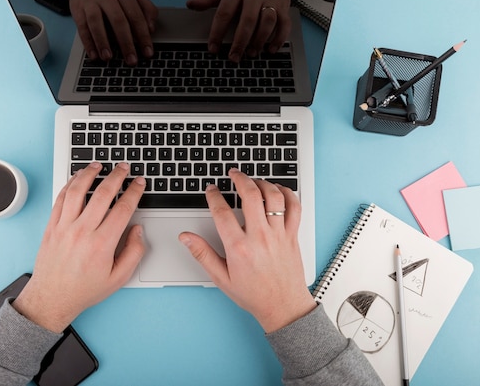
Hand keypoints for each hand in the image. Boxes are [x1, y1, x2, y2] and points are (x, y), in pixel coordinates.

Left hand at [13, 162, 146, 332]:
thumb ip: (134, 252)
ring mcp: (64, 227)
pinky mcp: (51, 226)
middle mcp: (82, 232)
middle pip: (102, 194)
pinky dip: (70, 184)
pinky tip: (77, 178)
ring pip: (77, 190)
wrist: (52, 298)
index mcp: (102, 244)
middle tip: (123, 167)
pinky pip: (60, 199)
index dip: (134, 192)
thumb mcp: (119, 278)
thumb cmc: (84, 289)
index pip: (123, 208)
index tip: (139, 183)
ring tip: (98, 165)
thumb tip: (138, 230)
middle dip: (117, 176)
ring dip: (89, 173)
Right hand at [60, 0, 158, 64]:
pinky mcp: (78, 8)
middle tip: (131, 61)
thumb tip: (151, 28)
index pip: (136, 16)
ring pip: (96, 23)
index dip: (143, 36)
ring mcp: (91, 2)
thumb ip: (145, 8)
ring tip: (108, 58)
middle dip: (126, 44)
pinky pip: (82, 26)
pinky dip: (87, 42)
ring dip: (102, 43)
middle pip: (118, 21)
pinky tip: (93, 54)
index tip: (147, 52)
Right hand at [179, 169, 315, 332]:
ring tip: (254, 181)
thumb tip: (185, 237)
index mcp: (239, 248)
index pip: (221, 211)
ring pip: (273, 196)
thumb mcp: (221, 278)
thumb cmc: (254, 295)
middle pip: (250, 195)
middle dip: (239, 178)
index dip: (213, 195)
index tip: (211, 190)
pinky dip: (287, 194)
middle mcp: (260, 237)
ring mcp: (278, 234)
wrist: (283, 307)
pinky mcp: (293, 235)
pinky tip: (278, 191)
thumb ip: (202, 254)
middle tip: (233, 173)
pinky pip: (294, 207)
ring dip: (263, 183)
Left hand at [186, 0, 295, 62]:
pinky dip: (279, 39)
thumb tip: (191, 4)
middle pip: (247, 21)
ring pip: (266, 23)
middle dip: (239, 42)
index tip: (213, 49)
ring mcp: (270, 1)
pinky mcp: (284, 7)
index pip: (224, 13)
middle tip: (233, 57)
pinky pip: (284, 24)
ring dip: (259, 41)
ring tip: (251, 53)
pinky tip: (271, 49)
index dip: (217, 33)